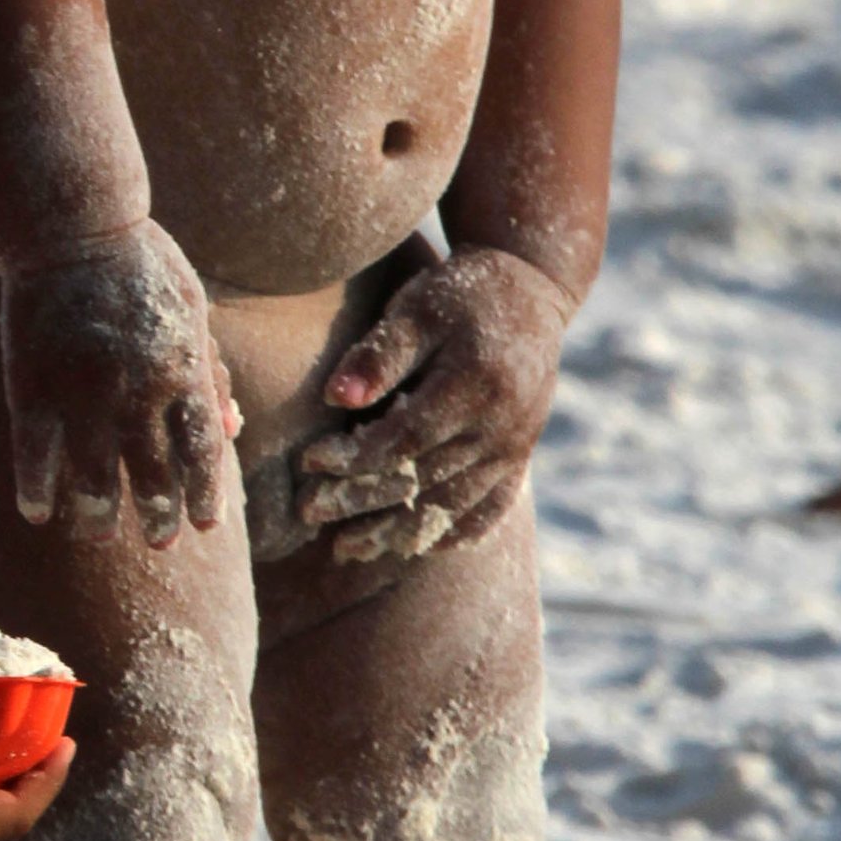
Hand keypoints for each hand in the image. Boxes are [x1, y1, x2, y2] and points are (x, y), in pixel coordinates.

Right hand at [1, 220, 235, 545]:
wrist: (74, 226)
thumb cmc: (141, 264)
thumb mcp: (193, 311)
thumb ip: (211, 370)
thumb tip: (234, 428)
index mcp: (182, 372)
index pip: (202, 452)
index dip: (205, 495)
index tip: (205, 526)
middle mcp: (137, 392)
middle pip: (153, 475)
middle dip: (159, 517)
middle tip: (160, 543)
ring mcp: (82, 393)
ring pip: (92, 477)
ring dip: (97, 516)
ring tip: (98, 535)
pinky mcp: (31, 386)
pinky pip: (33, 454)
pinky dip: (36, 489)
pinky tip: (37, 513)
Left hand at [295, 245, 569, 563]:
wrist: (532, 291)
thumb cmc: (460, 294)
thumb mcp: (417, 307)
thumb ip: (379, 353)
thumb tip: (336, 399)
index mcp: (474, 384)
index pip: (405, 438)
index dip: (354, 457)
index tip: (308, 462)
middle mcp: (500, 425)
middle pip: (422, 478)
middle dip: (361, 501)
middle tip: (309, 513)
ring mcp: (515, 446)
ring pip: (451, 504)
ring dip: (397, 531)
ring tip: (347, 547)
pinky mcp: (521, 455)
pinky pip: (491, 508)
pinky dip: (454, 533)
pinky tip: (414, 549)